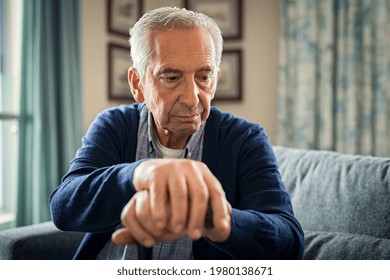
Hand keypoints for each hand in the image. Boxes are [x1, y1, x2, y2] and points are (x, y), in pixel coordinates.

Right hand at [112, 159, 230, 245]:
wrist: (150, 169)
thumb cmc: (176, 185)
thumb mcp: (194, 188)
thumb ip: (210, 200)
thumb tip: (227, 216)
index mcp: (203, 172)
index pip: (216, 192)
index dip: (220, 211)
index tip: (220, 229)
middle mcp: (190, 168)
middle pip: (199, 193)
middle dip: (198, 217)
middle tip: (194, 236)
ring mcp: (173, 168)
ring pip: (180, 194)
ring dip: (179, 215)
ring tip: (176, 231)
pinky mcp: (156, 173)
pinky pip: (159, 193)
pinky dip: (160, 210)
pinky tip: (160, 224)